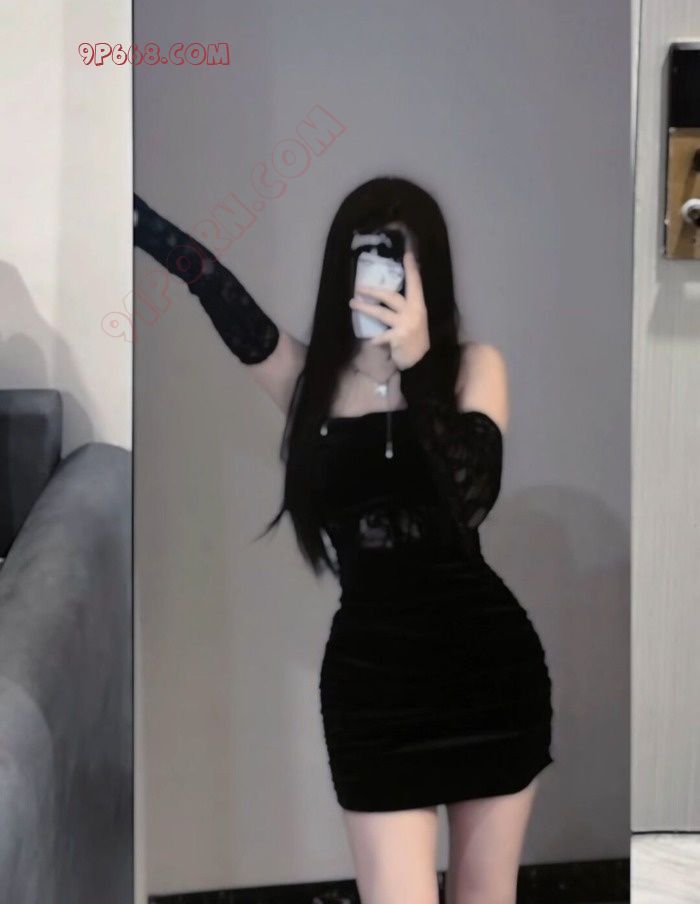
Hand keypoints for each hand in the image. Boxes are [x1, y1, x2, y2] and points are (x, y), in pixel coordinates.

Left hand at [348, 250, 429, 369]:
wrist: (423, 361)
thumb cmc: (416, 339)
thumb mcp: (417, 320)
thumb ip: (408, 308)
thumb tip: (392, 294)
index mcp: (419, 306)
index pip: (416, 284)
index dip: (412, 269)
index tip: (408, 254)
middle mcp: (413, 313)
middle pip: (391, 297)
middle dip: (374, 291)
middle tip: (359, 288)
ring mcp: (405, 325)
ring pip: (381, 313)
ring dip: (365, 308)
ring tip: (353, 303)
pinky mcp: (398, 338)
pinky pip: (381, 337)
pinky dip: (374, 339)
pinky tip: (368, 341)